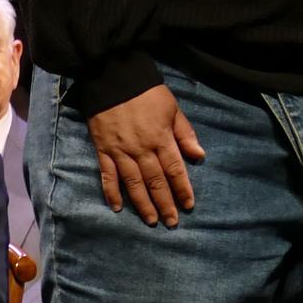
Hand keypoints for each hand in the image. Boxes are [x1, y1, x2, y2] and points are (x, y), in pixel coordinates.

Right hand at [87, 84, 205, 226]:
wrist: (113, 80)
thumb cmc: (148, 94)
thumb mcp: (173, 109)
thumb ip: (185, 133)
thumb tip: (199, 156)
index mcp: (161, 138)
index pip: (175, 169)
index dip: (182, 189)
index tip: (188, 206)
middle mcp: (142, 149)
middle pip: (155, 181)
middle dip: (165, 203)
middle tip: (172, 222)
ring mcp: (121, 152)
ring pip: (133, 184)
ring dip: (143, 204)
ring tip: (151, 221)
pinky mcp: (103, 151)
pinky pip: (108, 176)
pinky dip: (112, 192)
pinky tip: (117, 208)